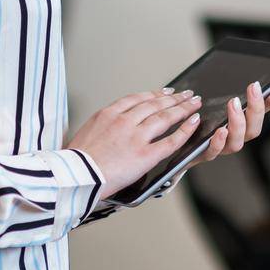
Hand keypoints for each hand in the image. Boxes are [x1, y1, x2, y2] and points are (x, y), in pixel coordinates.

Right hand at [67, 90, 206, 196]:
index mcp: (107, 114)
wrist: (75, 177)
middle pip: (154, 104)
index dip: (153, 94)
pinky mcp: (145, 155)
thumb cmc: (75, 162)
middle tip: (185, 94)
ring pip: (165, 117)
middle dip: (173, 98)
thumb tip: (108, 129)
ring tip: (193, 103)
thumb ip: (101, 127)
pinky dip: (185, 130)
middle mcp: (124, 120)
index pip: (136, 98)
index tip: (163, 92)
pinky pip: (171, 140)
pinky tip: (194, 122)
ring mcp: (136, 136)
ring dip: (182, 108)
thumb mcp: (85, 133)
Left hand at [188, 81, 269, 165]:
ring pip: (236, 143)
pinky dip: (217, 142)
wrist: (176, 145)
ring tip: (234, 105)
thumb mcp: (215, 104)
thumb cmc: (200, 123)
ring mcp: (220, 147)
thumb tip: (252, 80)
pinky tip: (219, 130)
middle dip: (255, 110)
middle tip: (252, 90)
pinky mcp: (202, 153)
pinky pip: (212, 152)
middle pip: (252, 130)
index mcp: (240, 126)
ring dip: (237, 124)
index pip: (261, 114)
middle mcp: (234, 138)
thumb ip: (231, 95)